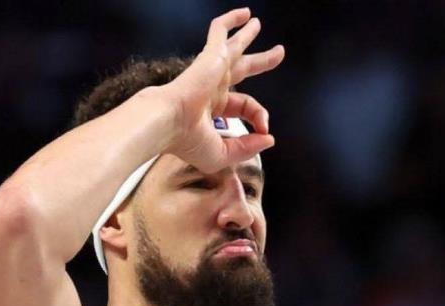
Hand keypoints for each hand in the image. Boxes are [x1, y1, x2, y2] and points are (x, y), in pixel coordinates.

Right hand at [164, 8, 284, 172]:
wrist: (168, 123)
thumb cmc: (188, 142)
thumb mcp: (223, 154)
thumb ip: (247, 148)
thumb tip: (268, 139)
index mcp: (212, 109)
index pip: (246, 106)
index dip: (260, 116)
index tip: (265, 130)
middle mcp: (212, 87)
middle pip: (243, 70)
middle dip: (262, 62)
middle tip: (277, 53)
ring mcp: (211, 70)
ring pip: (234, 46)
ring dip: (247, 35)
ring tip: (257, 23)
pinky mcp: (210, 57)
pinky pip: (219, 33)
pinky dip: (230, 21)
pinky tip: (245, 13)